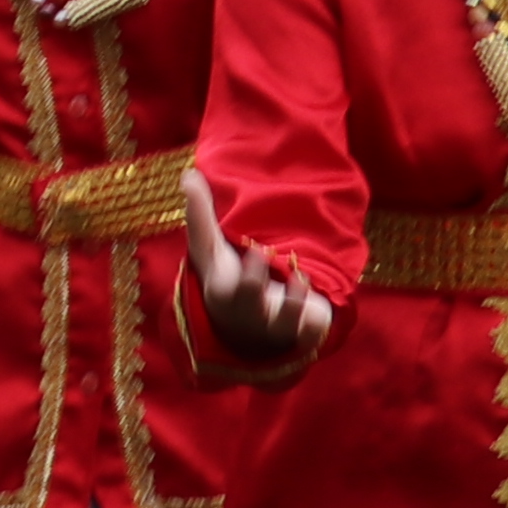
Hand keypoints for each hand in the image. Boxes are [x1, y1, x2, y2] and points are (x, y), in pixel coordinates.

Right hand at [180, 184, 335, 378]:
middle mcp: (249, 313)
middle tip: (286, 267)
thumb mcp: (212, 250)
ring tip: (303, 279)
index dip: (251, 271)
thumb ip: (200, 215)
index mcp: (226, 293)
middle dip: (258, 281)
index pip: (236, 285)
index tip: (259, 251)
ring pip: (286, 321)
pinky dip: (315, 324)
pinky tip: (318, 308)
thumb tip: (188, 174)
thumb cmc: (226, 280)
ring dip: (295, 302)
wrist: (243, 326)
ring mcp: (273, 326)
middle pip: (259, 304)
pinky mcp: (298, 334)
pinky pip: (310, 333)